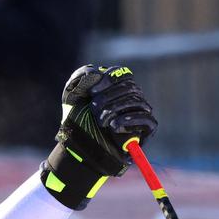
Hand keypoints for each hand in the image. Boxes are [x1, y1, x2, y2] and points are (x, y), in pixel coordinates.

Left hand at [41, 65, 157, 209]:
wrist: (78, 148)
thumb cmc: (76, 122)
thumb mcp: (72, 96)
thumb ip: (82, 77)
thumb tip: (97, 71)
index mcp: (117, 87)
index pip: (122, 75)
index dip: (108, 80)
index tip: (92, 92)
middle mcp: (131, 98)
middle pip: (129, 88)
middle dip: (109, 97)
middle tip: (93, 110)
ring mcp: (140, 113)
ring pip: (137, 102)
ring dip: (116, 110)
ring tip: (101, 121)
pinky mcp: (146, 129)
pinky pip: (147, 120)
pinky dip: (131, 120)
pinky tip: (115, 125)